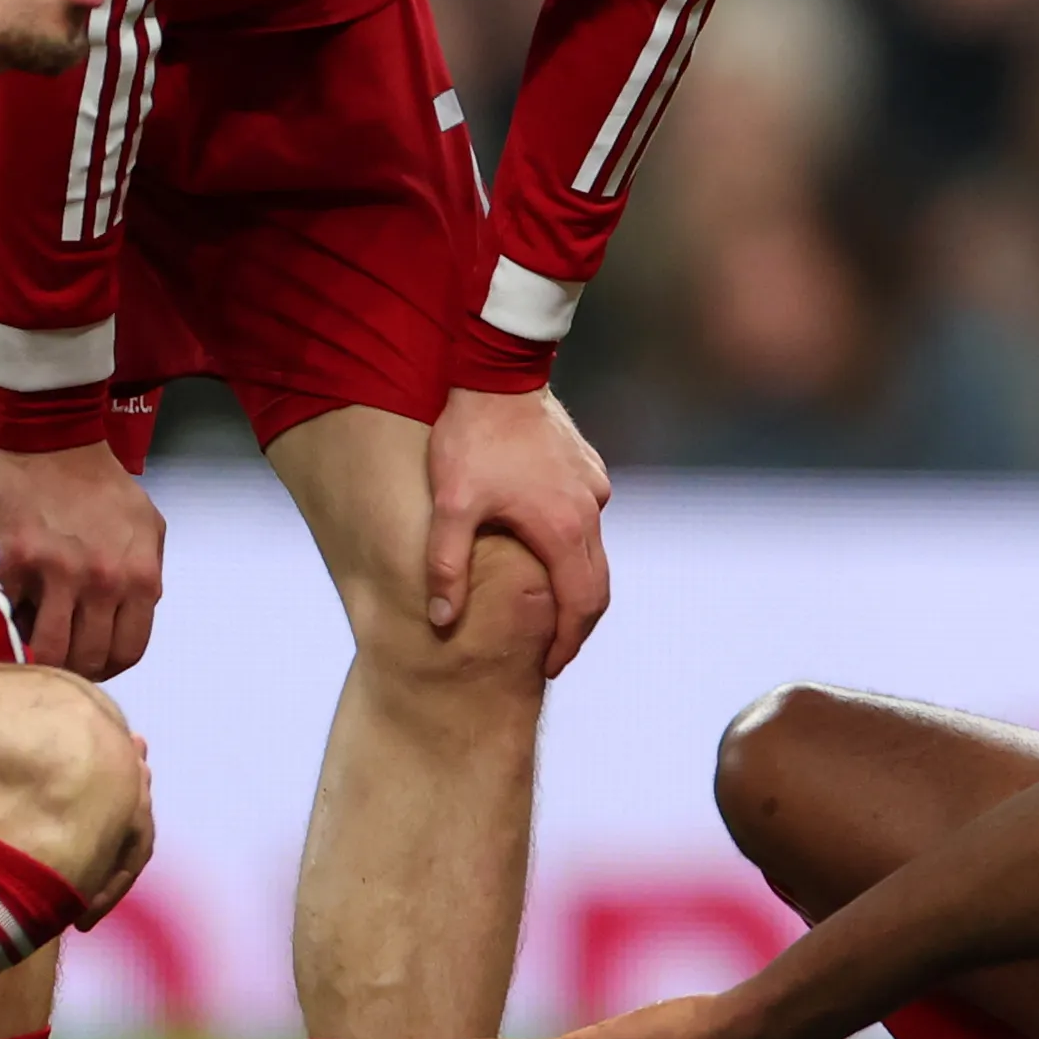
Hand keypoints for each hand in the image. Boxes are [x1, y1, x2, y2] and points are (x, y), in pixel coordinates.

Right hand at [0, 435, 167, 677]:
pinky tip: (8, 614)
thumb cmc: (102, 486)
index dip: (107, 666)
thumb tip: (130, 620)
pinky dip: (6, 624)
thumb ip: (147, 576)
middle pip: (87, 660)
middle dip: (72, 666)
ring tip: (30, 642)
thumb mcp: (148, 527)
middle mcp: (102, 581)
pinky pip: (8, 618)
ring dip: (38, 654)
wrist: (54, 441)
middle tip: (57, 655)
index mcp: (139, 576)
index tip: (91, 661)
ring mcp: (55, 574)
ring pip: (46, 652)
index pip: (127, 652)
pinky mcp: (12, 563)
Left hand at [427, 383, 613, 678]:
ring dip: (576, 584)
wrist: (497, 372)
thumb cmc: (472, 439)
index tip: (549, 666)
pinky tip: (547, 545)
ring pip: (595, 551)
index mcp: (562, 531)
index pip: (579, 606)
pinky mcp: (586, 466)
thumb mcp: (450, 506)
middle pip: (596, 587)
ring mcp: (591, 487)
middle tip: (554, 651)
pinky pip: (588, 517)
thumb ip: (446, 567)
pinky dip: (575, 546)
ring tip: (549, 603)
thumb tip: (442, 622)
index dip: (566, 643)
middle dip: (577, 625)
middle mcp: (588, 512)